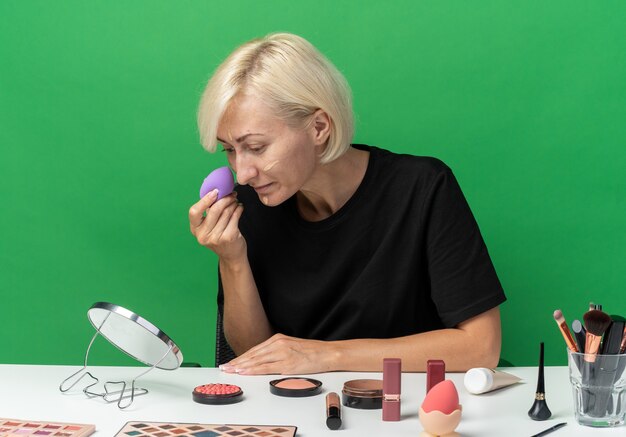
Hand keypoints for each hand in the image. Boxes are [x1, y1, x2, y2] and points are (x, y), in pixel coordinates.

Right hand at [188, 189, 245, 260]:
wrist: (231, 255)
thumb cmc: (220, 236)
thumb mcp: (209, 226)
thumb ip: (208, 211)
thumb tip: (215, 190)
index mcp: (195, 229)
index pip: (194, 212)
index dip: (204, 200)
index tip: (215, 191)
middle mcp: (203, 235)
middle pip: (214, 209)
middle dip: (225, 198)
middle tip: (232, 194)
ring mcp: (215, 238)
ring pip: (226, 212)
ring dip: (233, 203)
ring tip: (236, 201)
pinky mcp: (228, 237)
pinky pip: (235, 217)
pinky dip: (239, 209)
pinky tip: (240, 208)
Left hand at [219, 334, 333, 374]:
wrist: (327, 353)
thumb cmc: (311, 352)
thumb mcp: (291, 347)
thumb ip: (276, 352)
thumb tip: (263, 361)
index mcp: (278, 339)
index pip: (255, 350)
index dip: (241, 357)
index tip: (231, 363)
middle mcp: (278, 344)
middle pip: (253, 354)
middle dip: (237, 362)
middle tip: (225, 367)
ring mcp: (282, 353)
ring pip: (257, 361)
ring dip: (242, 366)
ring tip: (230, 371)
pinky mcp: (287, 363)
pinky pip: (266, 367)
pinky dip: (254, 370)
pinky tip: (245, 372)